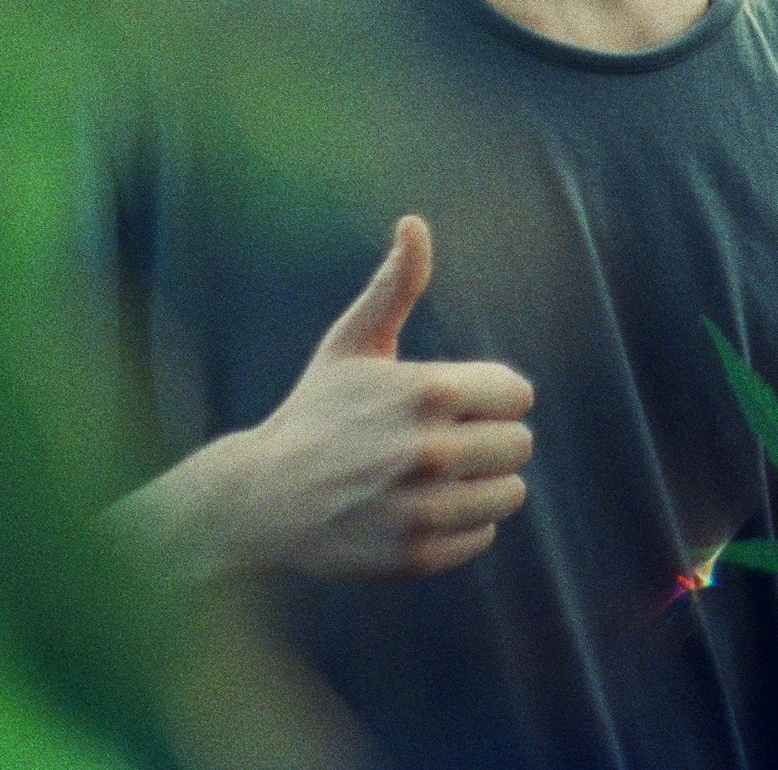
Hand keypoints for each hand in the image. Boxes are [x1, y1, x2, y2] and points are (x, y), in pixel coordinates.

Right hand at [183, 216, 536, 579]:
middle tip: (442, 443)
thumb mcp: (351, 344)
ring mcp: (422, 507)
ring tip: (432, 478)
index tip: (451, 404)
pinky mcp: (415, 555)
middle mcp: (429, 450)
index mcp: (427, 391)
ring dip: (481, 485)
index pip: (518, 394)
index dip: (488, 398)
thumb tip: (415, 222)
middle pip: (520, 444)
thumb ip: (395, 285)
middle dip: (488, 440)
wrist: (257, 499)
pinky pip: (482, 537)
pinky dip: (461, 527)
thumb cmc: (314, 412)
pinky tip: (417, 511)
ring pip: (510, 493)